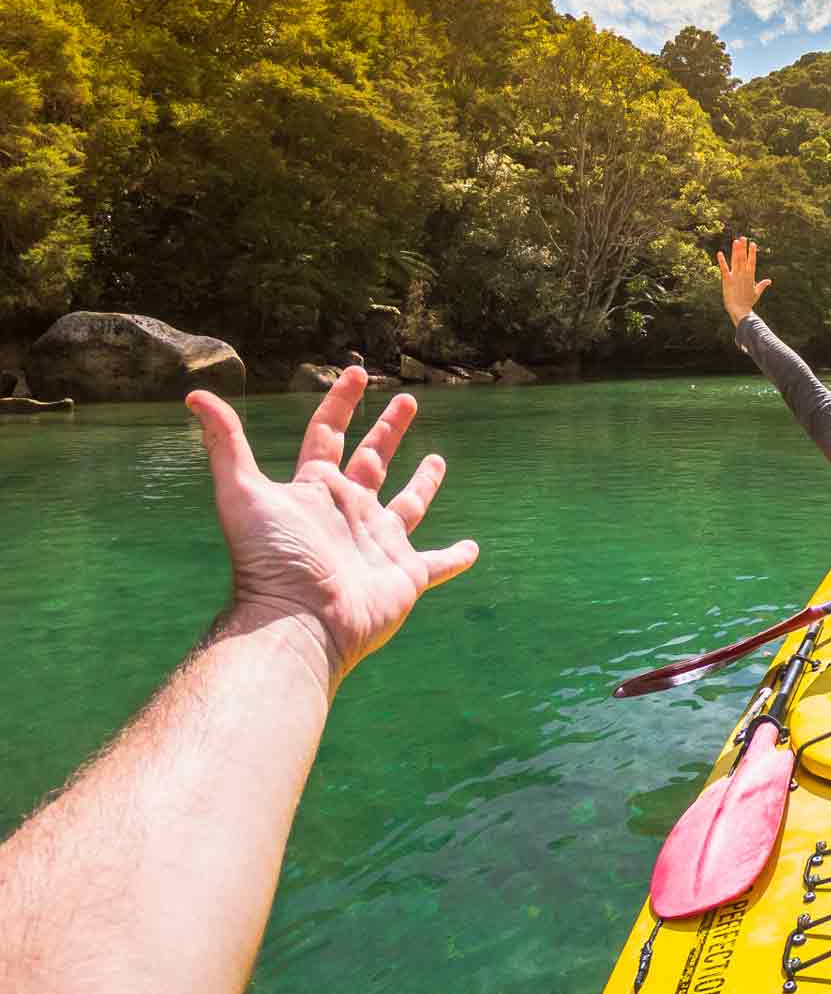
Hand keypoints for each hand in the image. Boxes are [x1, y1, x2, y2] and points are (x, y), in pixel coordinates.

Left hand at [186, 367, 479, 691]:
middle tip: (407, 400)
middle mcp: (348, 512)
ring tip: (437, 461)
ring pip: (407, 506)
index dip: (341, 402)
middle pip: (372, 460)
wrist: (299, 621)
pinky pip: (436, 564)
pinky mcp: (404, 575)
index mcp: (315, 489)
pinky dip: (455, 557)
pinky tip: (472, 549)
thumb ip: (226, 443)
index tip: (356, 373)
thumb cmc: (271, 559)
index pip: (328, 435)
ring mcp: (377, 543)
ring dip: (423, 483)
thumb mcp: (242, 493)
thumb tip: (195, 394)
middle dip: (388, 429)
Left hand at [717, 235, 771, 324]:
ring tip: (735, 241)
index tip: (752, 243)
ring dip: (735, 250)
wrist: (740, 310)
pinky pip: (724, 268)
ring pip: (735, 260)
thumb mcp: (757, 293)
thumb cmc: (748, 302)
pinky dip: (721, 261)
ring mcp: (735, 276)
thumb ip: (762, 285)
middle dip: (743, 247)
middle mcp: (743, 274)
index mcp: (750, 276)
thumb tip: (769, 281)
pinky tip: (719, 253)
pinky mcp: (727, 280)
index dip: (752, 252)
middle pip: (743, 258)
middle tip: (743, 237)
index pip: (752, 261)